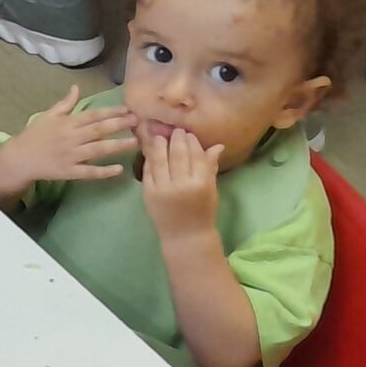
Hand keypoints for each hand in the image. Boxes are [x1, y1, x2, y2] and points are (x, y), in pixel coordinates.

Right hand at [0, 86, 139, 187]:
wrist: (19, 159)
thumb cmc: (34, 136)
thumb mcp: (48, 116)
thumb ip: (65, 103)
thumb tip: (76, 87)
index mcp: (67, 123)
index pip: (93, 115)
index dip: (112, 112)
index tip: (128, 109)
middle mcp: (71, 138)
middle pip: (99, 130)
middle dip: (120, 125)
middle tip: (138, 122)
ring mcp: (71, 156)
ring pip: (98, 150)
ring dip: (117, 146)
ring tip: (135, 143)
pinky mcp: (69, 172)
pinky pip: (88, 172)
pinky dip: (103, 171)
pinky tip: (118, 169)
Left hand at [141, 127, 223, 241]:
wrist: (185, 235)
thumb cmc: (202, 211)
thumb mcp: (211, 189)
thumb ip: (210, 167)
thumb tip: (217, 145)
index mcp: (201, 183)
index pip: (196, 155)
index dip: (192, 142)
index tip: (189, 133)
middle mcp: (182, 184)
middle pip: (178, 154)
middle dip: (176, 139)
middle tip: (175, 130)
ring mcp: (163, 189)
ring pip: (160, 160)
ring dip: (159, 145)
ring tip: (159, 136)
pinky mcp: (148, 193)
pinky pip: (148, 171)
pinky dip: (149, 159)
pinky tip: (151, 151)